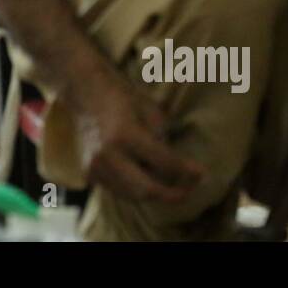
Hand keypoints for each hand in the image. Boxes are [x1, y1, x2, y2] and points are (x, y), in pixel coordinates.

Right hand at [67, 67, 205, 202]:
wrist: (84, 92)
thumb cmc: (121, 95)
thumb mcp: (150, 110)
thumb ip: (162, 140)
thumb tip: (174, 167)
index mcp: (125, 135)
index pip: (163, 163)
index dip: (186, 171)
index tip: (202, 174)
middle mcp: (108, 155)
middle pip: (147, 190)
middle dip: (173, 194)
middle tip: (189, 189)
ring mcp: (95, 167)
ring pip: (132, 196)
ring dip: (155, 194)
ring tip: (171, 186)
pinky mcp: (89, 173)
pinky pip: (119, 191)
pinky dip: (135, 190)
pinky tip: (147, 181)